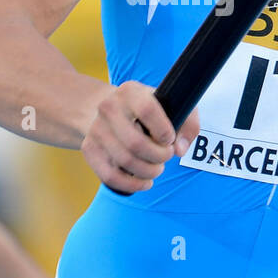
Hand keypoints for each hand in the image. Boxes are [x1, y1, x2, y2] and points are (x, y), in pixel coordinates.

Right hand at [80, 81, 199, 192]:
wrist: (110, 110)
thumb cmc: (148, 110)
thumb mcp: (169, 105)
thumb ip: (187, 123)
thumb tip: (180, 149)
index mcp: (130, 92)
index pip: (147, 110)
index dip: (164, 131)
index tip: (170, 139)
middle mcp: (108, 107)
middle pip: (136, 143)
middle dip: (158, 157)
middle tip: (166, 156)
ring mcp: (96, 129)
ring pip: (125, 161)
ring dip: (148, 172)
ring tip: (157, 168)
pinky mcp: (89, 149)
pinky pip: (110, 176)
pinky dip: (132, 185)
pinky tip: (145, 182)